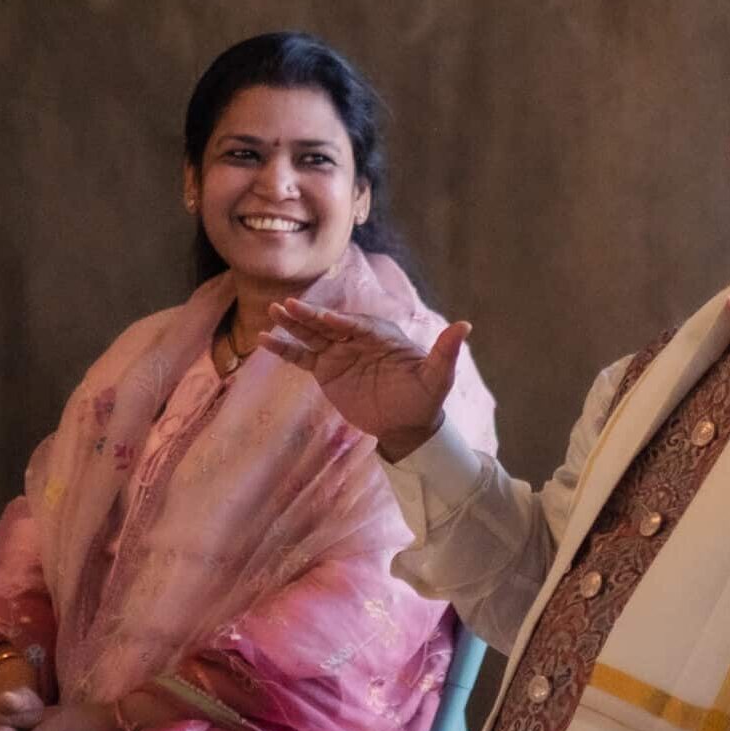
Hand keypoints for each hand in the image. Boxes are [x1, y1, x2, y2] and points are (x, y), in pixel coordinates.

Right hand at [262, 301, 470, 461]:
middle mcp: (358, 340)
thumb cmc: (425, 398)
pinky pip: (302, 358)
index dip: (339, 321)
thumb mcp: (438, 377)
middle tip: (287, 305)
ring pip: (312, 336)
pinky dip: (284, 349)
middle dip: (309, 316)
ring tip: (271, 312)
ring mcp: (340, 354)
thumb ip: (446, 352)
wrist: (408, 424)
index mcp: (382, 336)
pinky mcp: (326, 371)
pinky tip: (263, 340)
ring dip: (292, 325)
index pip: (357, 325)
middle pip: (329, 324)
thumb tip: (466, 325)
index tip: (322, 317)